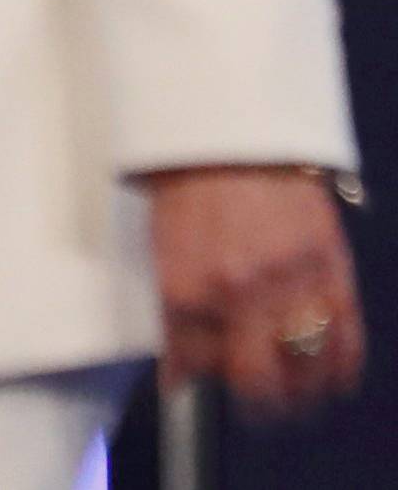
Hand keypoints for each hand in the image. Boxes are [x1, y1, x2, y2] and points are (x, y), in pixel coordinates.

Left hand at [141, 165, 364, 415]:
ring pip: (306, 372)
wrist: (229, 107)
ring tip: (293, 387)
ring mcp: (288, 282)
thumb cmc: (185, 165)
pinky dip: (340, 363)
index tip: (192, 374)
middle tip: (251, 394)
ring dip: (301, 389)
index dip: (192, 375)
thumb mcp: (160, 235)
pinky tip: (331, 370)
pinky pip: (345, 339)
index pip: (190, 365)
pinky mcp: (330, 264)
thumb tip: (178, 357)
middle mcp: (236, 293)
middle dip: (252, 399)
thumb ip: (174, 298)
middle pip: (256, 385)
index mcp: (182, 283)